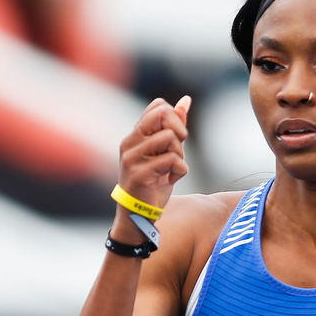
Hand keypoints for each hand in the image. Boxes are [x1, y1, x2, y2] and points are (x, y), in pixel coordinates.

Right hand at [113, 96, 190, 243]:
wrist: (139, 215)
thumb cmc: (154, 182)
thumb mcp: (166, 151)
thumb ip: (174, 127)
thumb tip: (185, 100)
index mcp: (135, 134)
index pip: (158, 106)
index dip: (175, 118)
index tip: (176, 138)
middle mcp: (130, 142)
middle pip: (163, 114)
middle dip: (179, 130)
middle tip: (177, 150)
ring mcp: (133, 158)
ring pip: (170, 138)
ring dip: (180, 155)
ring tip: (171, 169)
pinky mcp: (140, 173)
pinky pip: (173, 160)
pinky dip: (180, 171)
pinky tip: (170, 180)